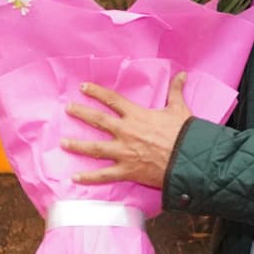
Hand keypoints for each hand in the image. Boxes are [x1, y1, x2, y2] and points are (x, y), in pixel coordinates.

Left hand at [63, 73, 191, 188]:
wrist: (190, 159)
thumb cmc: (185, 134)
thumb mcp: (180, 108)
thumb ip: (176, 91)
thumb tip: (182, 75)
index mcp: (136, 115)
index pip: (112, 100)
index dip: (96, 92)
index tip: (82, 87)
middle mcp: (126, 132)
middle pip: (98, 120)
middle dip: (81, 113)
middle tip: (67, 109)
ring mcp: (124, 152)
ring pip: (95, 149)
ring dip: (77, 145)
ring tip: (63, 143)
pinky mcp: (127, 171)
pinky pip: (104, 175)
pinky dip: (89, 178)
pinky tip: (75, 178)